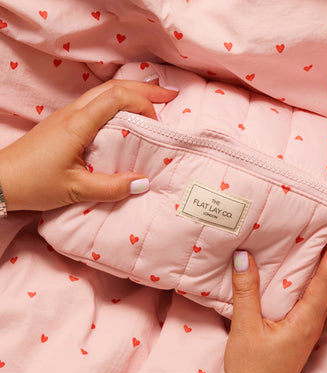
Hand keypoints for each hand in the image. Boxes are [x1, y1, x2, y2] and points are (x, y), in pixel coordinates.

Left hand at [0, 79, 177, 211]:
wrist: (1, 180)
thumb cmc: (35, 183)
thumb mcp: (76, 190)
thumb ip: (111, 188)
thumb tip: (143, 182)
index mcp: (78, 124)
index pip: (116, 97)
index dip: (142, 103)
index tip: (157, 123)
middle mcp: (74, 113)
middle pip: (114, 87)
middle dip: (145, 88)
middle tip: (170, 94)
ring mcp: (68, 115)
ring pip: (105, 92)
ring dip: (132, 92)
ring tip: (155, 99)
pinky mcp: (66, 123)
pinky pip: (98, 103)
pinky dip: (119, 103)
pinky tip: (127, 114)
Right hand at [224, 233, 326, 372]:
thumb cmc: (252, 369)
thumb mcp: (245, 328)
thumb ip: (246, 292)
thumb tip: (243, 256)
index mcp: (306, 320)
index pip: (326, 280)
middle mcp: (312, 322)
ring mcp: (306, 328)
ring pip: (321, 292)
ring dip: (322, 268)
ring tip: (315, 245)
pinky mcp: (297, 330)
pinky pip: (309, 299)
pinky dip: (309, 281)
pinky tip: (296, 274)